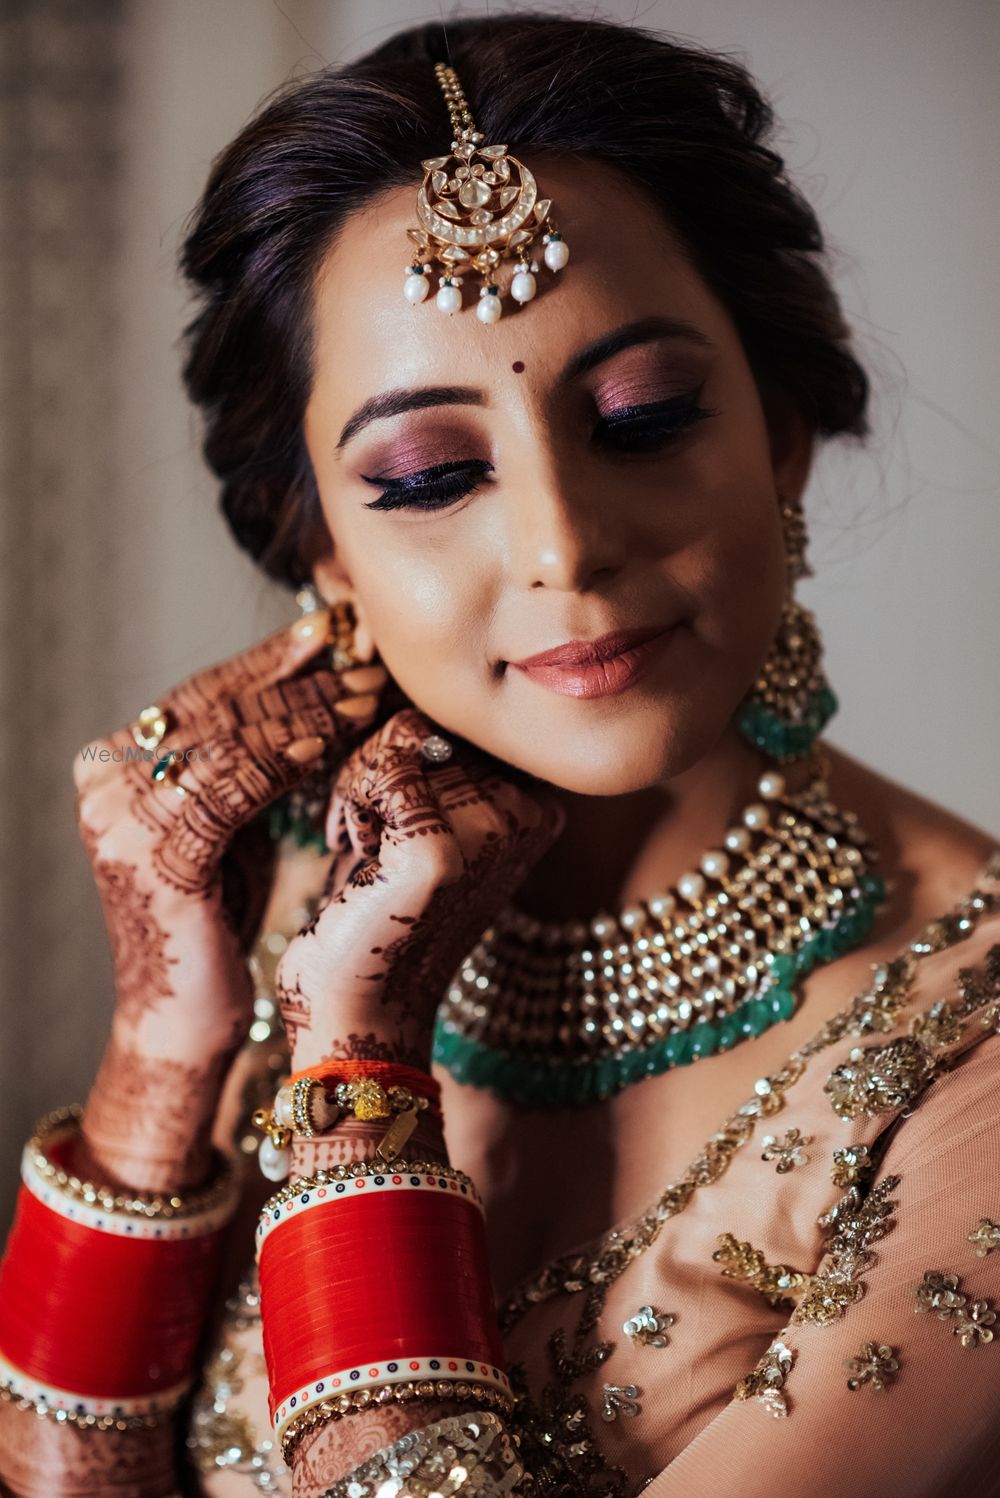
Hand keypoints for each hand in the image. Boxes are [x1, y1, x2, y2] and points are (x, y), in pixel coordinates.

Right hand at [71, 610, 386, 1182]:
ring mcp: (122, 823)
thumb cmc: (215, 914)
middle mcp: (103, 786)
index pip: (199, 696)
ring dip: (304, 714)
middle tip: (360, 657)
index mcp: (109, 766)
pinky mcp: (157, 861)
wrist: (183, 1014)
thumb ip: (243, 756)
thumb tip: (308, 674)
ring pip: (229, 744)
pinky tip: (326, 747)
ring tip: (364, 695)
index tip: (327, 632)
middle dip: (295, 681)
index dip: (265, 661)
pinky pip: (230, 793)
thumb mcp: (225, 818)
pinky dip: (280, 764)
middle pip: (215, 711)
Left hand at [274, 708, 564, 1071]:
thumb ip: (433, 751)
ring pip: (404, 729)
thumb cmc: (377, 906)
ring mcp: (491, 826)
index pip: (462, 714)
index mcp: (538, 802)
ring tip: (358, 837)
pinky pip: (384, 761)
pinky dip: (350, 797)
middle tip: (363, 828)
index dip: (406, 744)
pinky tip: (351, 847)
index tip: (384, 807)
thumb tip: (403, 683)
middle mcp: (530, 810)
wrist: (357, 1003)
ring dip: (359, 777)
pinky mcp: (438, 847)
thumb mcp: (418, 817)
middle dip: (375, 761)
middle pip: (431, 716)